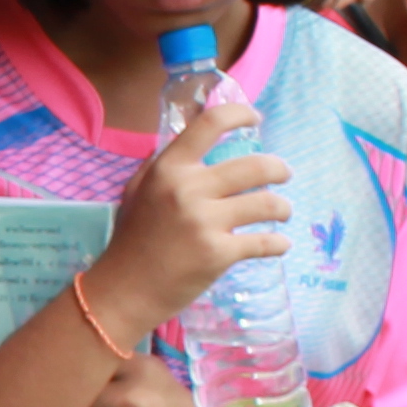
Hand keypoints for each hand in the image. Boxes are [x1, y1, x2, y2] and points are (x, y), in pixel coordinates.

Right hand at [85, 92, 291, 331]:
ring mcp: (204, 223)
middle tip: (283, 175)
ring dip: (282, 207)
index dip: (239, 114)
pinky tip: (279, 244)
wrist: (123, 292)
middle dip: (278, 169)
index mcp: (168, 169)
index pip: (210, 124)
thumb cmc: (130, 241)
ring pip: (267, 204)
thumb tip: (189, 137)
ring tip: (282, 212)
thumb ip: (162, 165)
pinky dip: (278, 244)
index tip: (254, 118)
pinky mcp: (218, 254)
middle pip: (255, 166)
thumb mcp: (136, 192)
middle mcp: (187, 190)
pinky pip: (265, 242)